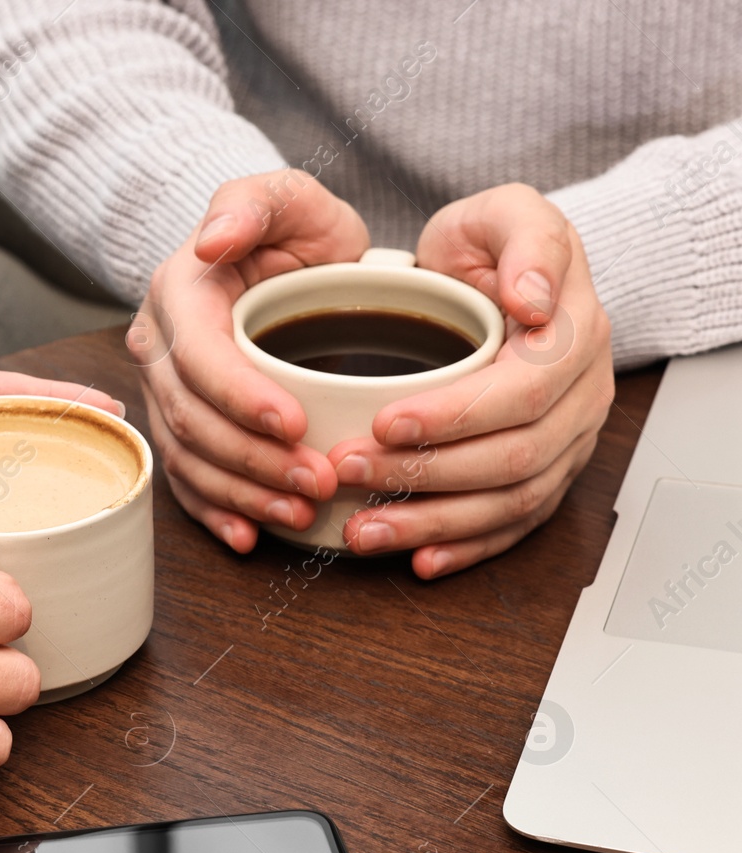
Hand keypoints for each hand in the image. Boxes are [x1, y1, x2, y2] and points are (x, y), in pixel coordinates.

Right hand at [131, 169, 367, 551]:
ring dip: (242, 493)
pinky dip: (216, 512)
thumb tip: (212, 239)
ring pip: (188, 458)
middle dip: (253, 458)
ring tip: (300, 513)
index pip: (198, 358)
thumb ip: (254, 203)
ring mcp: (163, 392)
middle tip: (317, 482)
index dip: (242, 397)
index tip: (298, 423)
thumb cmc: (293, 232)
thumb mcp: (288, 199)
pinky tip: (250, 536)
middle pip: (191, 419)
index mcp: (178, 295)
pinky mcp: (177, 425)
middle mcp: (157, 347)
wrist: (281, 261)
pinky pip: (185, 480)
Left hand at [327, 184, 613, 577]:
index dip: (454, 416)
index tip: (384, 421)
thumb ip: (525, 240)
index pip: (522, 392)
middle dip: (424, 474)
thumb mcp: (505, 215)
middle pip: (512, 458)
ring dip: (432, 523)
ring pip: (509, 502)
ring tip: (362, 529)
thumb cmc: (495, 247)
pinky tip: (417, 560)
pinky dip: (464, 548)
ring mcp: (567, 443)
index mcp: (575, 337)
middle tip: (348, 470)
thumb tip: (533, 299)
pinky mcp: (544, 475)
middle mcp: (581, 398)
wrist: (506, 276)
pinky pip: (512, 526)